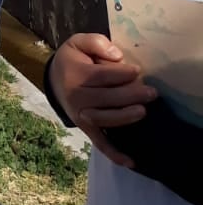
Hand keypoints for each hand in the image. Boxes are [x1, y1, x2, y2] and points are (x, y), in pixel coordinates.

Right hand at [47, 32, 156, 166]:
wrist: (54, 79)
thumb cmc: (73, 60)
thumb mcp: (78, 42)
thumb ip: (96, 42)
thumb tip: (117, 56)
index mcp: (75, 74)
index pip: (102, 76)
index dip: (122, 74)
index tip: (137, 70)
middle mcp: (77, 97)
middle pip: (106, 97)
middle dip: (130, 95)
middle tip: (151, 93)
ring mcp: (81, 114)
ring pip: (105, 119)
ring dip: (125, 117)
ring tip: (142, 111)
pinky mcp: (85, 127)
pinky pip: (99, 142)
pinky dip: (114, 153)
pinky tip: (131, 162)